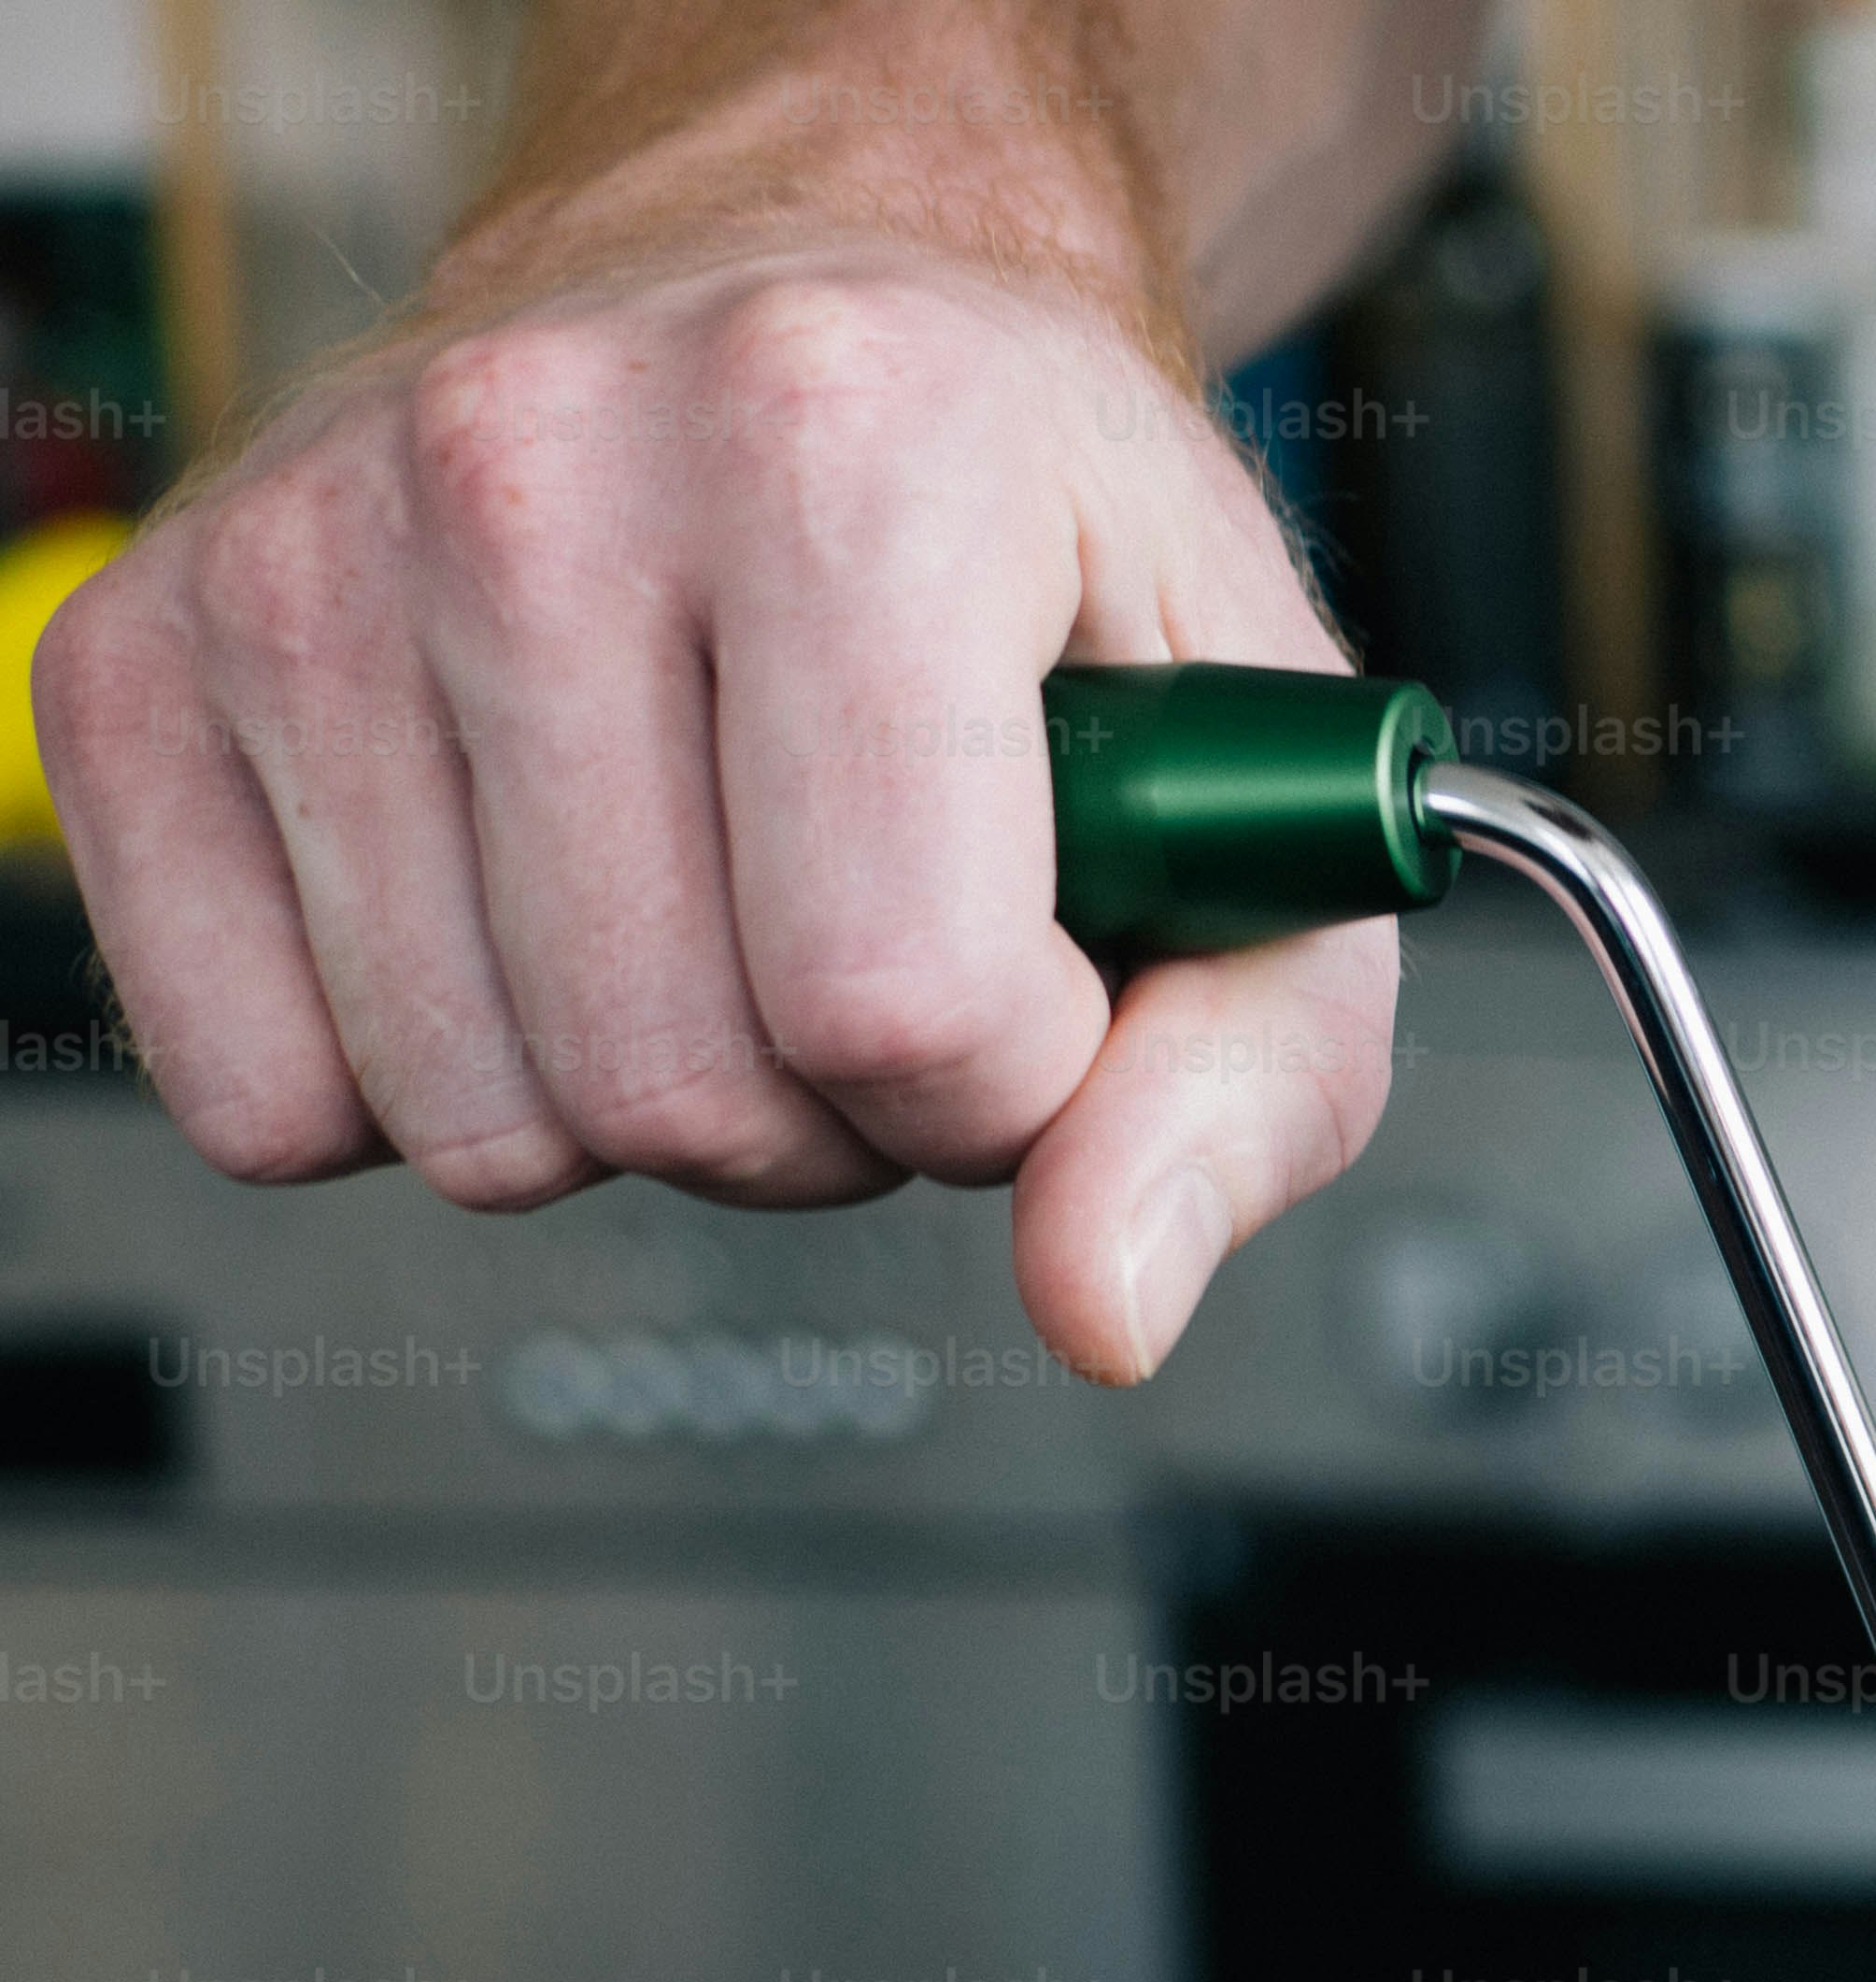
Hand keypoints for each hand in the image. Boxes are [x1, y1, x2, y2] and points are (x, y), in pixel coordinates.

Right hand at [40, 222, 1391, 1377]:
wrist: (813, 304)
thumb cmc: (1046, 552)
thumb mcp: (1259, 803)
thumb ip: (1242, 1087)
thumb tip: (1106, 1303)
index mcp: (852, 440)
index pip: (900, 998)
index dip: (1012, 1078)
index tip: (1042, 964)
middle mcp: (532, 456)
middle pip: (676, 1089)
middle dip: (832, 1111)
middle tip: (875, 933)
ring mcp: (300, 552)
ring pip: (478, 1122)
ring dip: (640, 1102)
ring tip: (726, 902)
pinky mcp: (136, 661)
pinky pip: (266, 1098)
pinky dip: (427, 1082)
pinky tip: (536, 908)